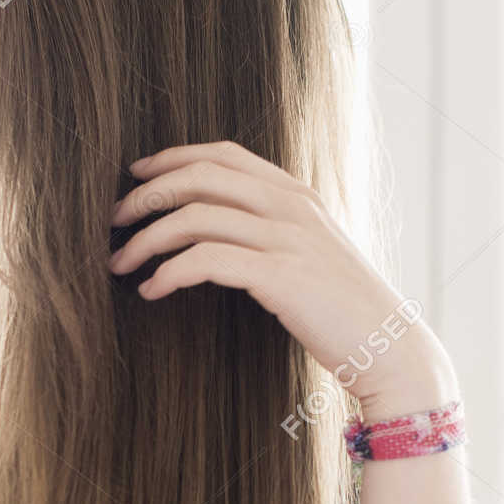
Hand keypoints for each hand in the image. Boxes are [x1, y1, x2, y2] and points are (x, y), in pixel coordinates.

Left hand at [108, 139, 452, 409]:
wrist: (390, 348)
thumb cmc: (344, 312)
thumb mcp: (311, 256)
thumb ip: (275, 233)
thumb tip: (222, 232)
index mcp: (297, 194)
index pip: (223, 154)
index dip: (172, 159)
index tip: (136, 177)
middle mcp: (292, 206)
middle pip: (200, 177)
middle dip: (146, 195)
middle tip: (113, 222)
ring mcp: (288, 238)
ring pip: (196, 217)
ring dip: (146, 239)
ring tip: (121, 264)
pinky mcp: (281, 276)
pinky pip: (207, 260)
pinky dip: (169, 272)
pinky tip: (152, 290)